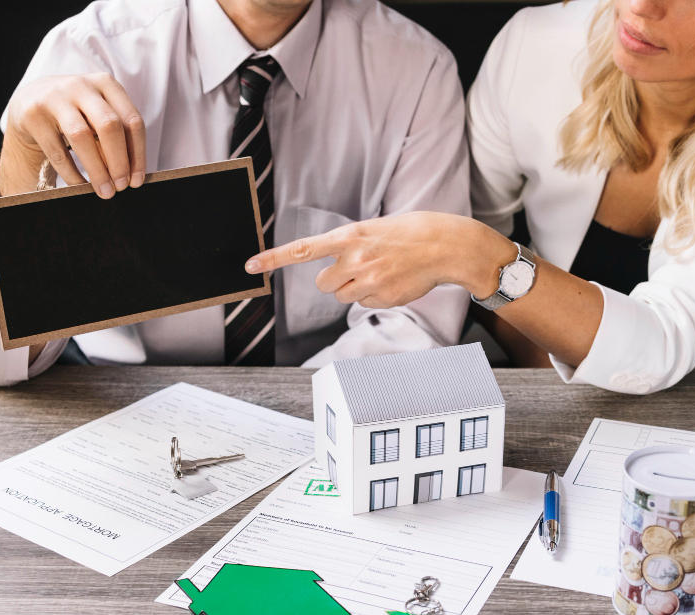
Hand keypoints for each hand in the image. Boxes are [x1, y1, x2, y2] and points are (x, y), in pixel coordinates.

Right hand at [0, 73, 145, 198]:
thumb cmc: (76, 113)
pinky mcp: (33, 115)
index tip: (137, 180)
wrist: (30, 100)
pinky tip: (81, 186)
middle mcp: (81, 86)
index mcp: (106, 84)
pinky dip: (72, 174)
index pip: (132, 121)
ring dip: (97, 170)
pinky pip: (57, 151)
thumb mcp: (98, 115)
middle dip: (119, 162)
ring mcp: (54, 98)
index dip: (138, 154)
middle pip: (109, 126)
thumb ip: (116, 136)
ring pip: (82, 137)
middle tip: (122, 187)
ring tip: (105, 192)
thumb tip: (132, 175)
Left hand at [245, 212, 515, 308]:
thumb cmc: (409, 233)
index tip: (250, 266)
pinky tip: (393, 282)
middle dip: (336, 280)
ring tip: (380, 272)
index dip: (273, 259)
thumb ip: (349, 246)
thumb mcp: (374, 229)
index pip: (302, 249)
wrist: (444, 245)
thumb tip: (334, 273)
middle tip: (358, 269)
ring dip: (355, 289)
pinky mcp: (383, 297)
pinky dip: (374, 296)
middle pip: (324, 284)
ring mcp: (369, 281)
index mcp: (349, 236)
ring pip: (343, 297)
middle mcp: (355, 259)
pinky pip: (364, 304)